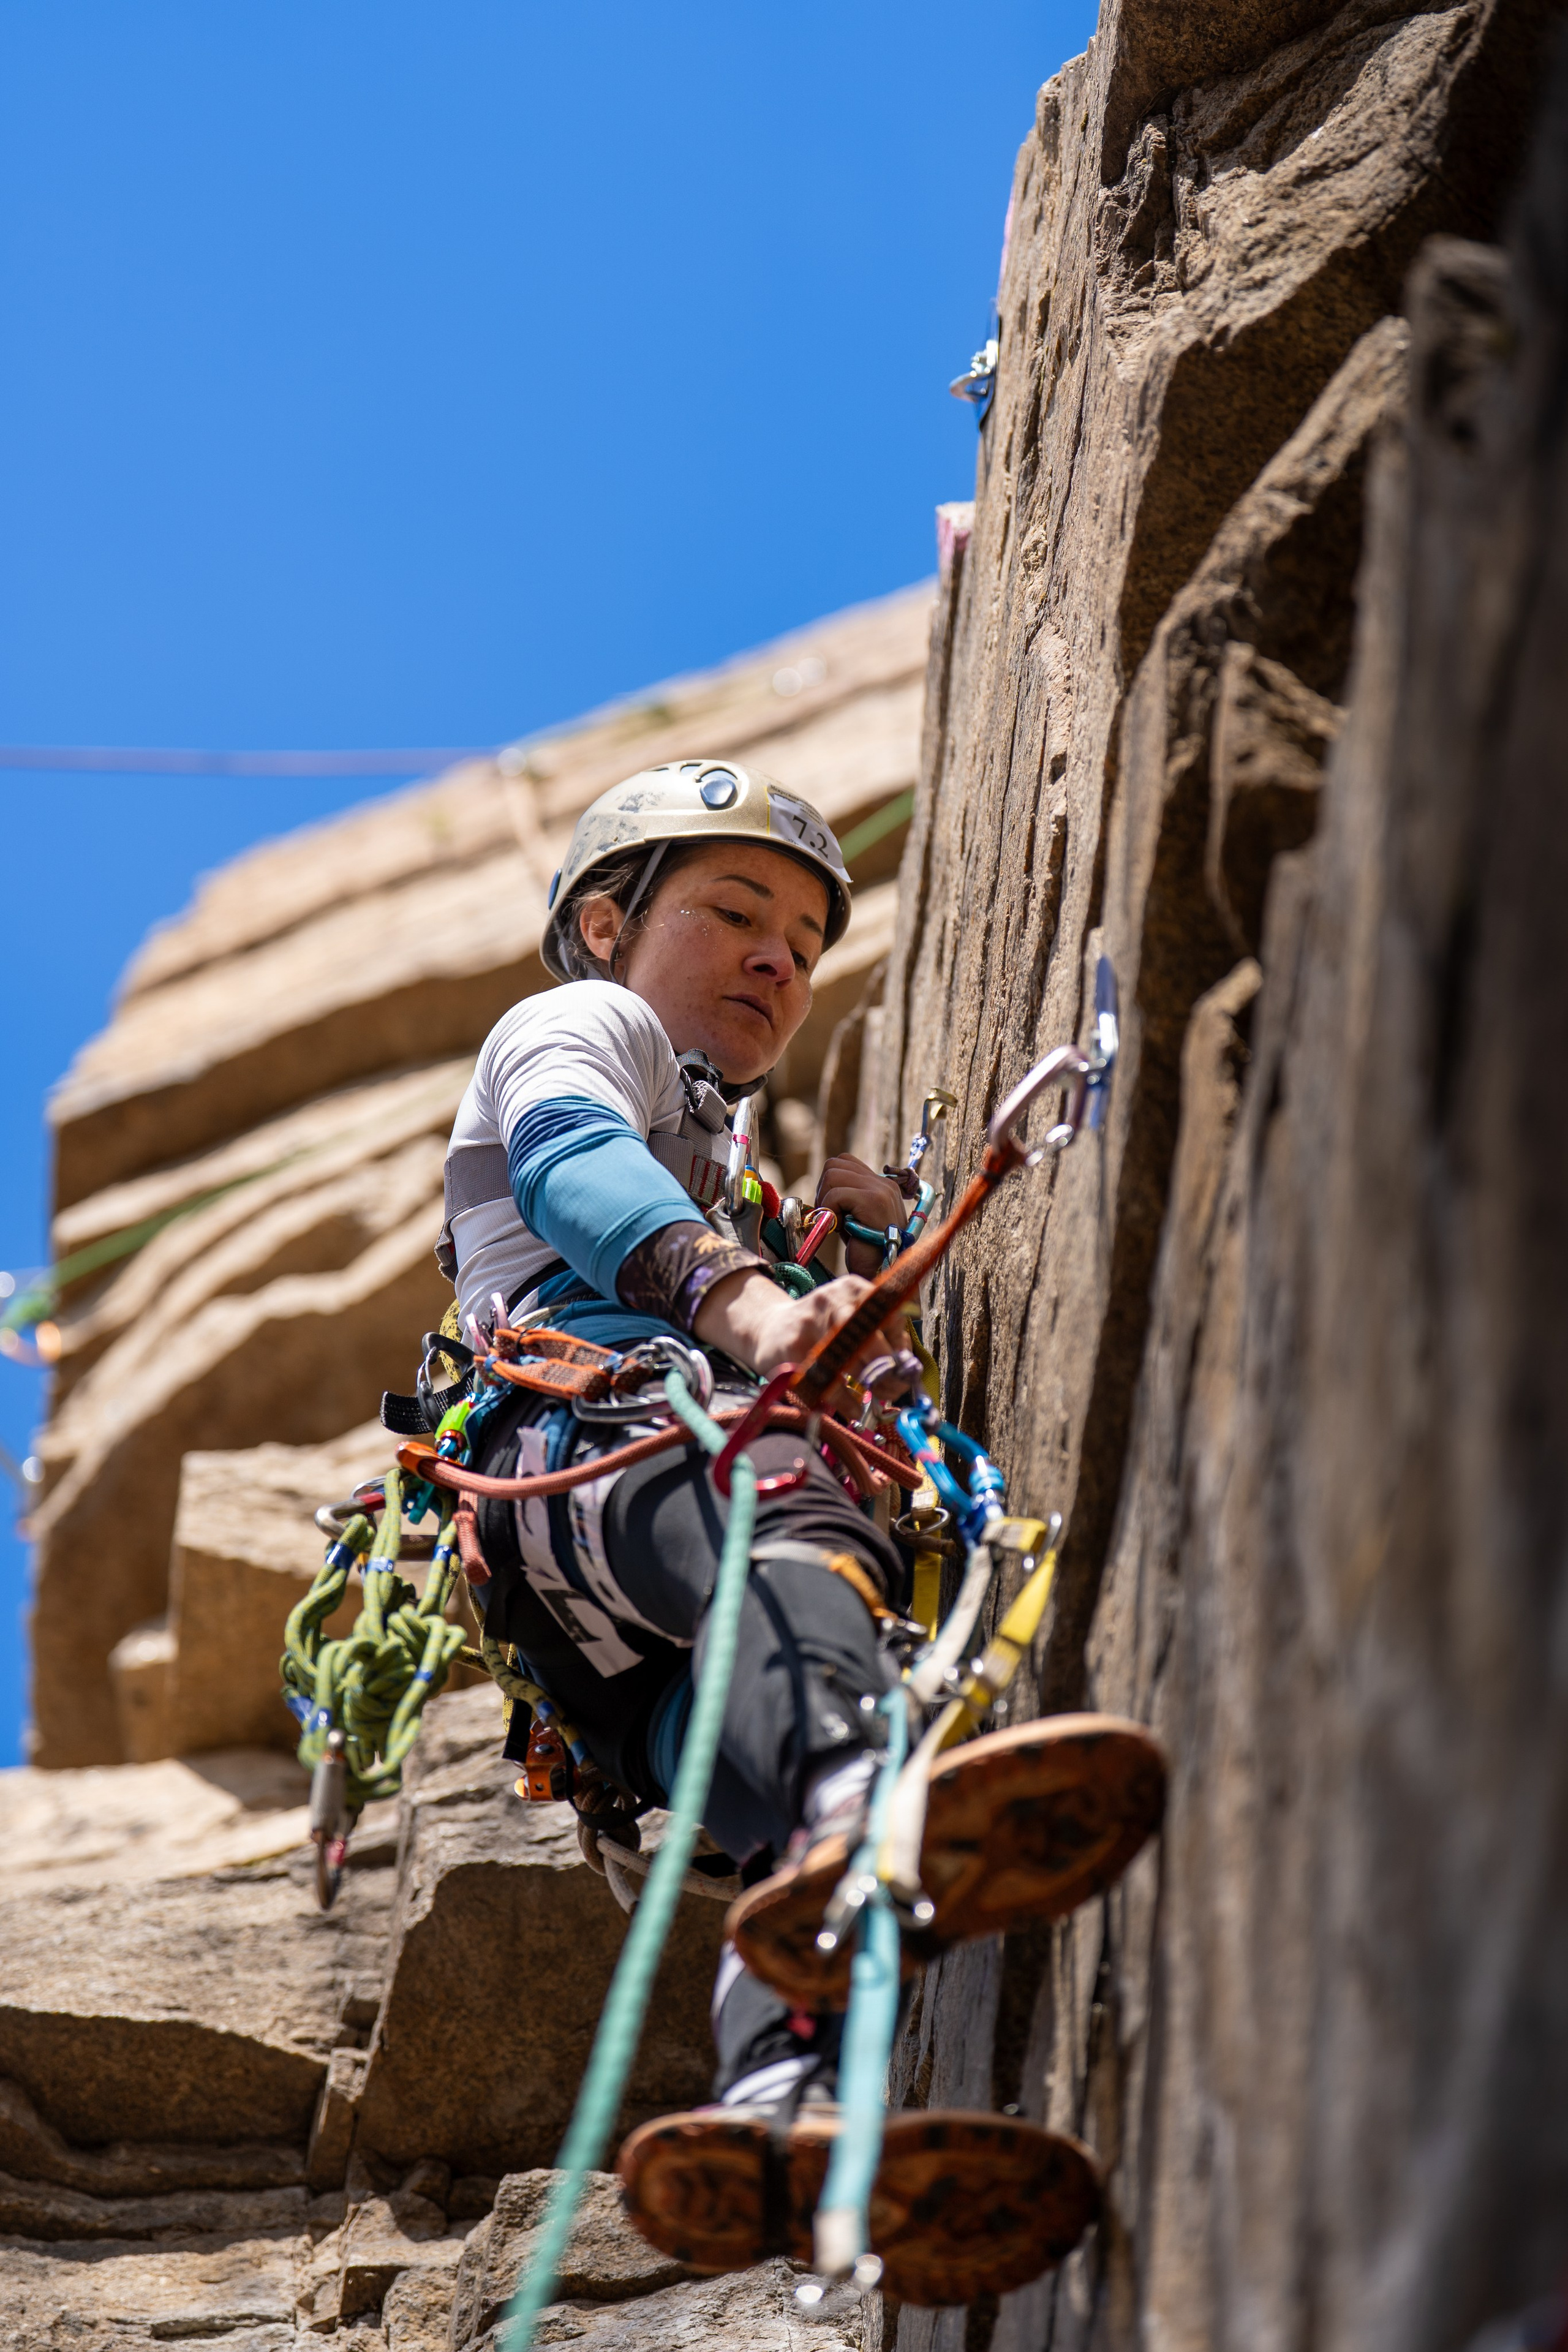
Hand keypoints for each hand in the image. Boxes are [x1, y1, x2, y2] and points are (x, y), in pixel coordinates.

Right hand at [694, 1268, 906, 1385]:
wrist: (768, 1328)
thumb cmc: (821, 1327)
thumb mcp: (850, 1315)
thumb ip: (879, 1332)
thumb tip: (906, 1366)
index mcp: (853, 1289)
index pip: (890, 1314)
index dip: (900, 1345)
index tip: (903, 1367)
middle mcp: (833, 1300)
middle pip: (870, 1338)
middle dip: (886, 1370)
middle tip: (891, 1390)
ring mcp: (810, 1324)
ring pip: (850, 1360)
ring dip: (868, 1385)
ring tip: (875, 1400)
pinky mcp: (792, 1350)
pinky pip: (826, 1381)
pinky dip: (845, 1401)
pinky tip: (853, 1409)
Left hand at [815, 1154, 907, 1276]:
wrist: (882, 1273)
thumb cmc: (865, 1250)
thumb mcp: (854, 1217)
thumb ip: (845, 1197)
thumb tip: (822, 1186)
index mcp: (881, 1184)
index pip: (844, 1161)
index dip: (829, 1183)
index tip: (831, 1208)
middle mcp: (883, 1183)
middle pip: (835, 1164)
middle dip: (823, 1190)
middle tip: (830, 1215)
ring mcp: (881, 1189)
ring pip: (832, 1174)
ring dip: (826, 1200)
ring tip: (837, 1221)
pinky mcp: (873, 1200)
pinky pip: (835, 1194)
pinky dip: (830, 1211)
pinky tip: (839, 1227)